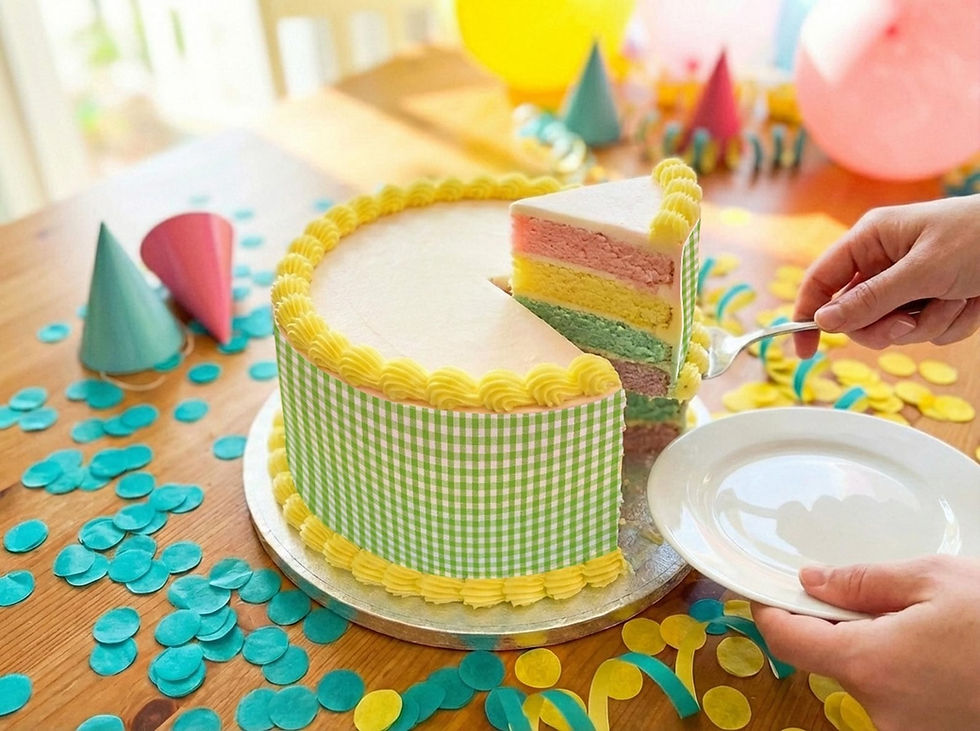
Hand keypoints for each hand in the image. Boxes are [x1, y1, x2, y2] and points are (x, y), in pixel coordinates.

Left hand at [753, 556, 979, 730]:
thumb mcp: (936, 579)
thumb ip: (863, 581)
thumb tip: (813, 579)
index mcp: (870, 663)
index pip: (787, 641)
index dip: (771, 612)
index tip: (769, 593)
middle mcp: (880, 708)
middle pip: (830, 659)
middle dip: (843, 626)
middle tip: (877, 598)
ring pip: (869, 678)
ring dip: (882, 650)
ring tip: (932, 627)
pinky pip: (900, 698)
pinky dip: (908, 673)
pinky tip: (944, 655)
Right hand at [794, 195, 979, 357]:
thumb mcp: (922, 271)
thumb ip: (871, 299)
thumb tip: (824, 322)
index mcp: (871, 240)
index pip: (821, 281)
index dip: (806, 315)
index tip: (805, 351)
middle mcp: (885, 262)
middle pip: (856, 315)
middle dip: (886, 326)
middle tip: (909, 323)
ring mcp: (910, 283)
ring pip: (894, 328)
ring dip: (928, 323)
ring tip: (957, 298)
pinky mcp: (935, 300)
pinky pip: (926, 331)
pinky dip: (952, 324)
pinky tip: (972, 301)